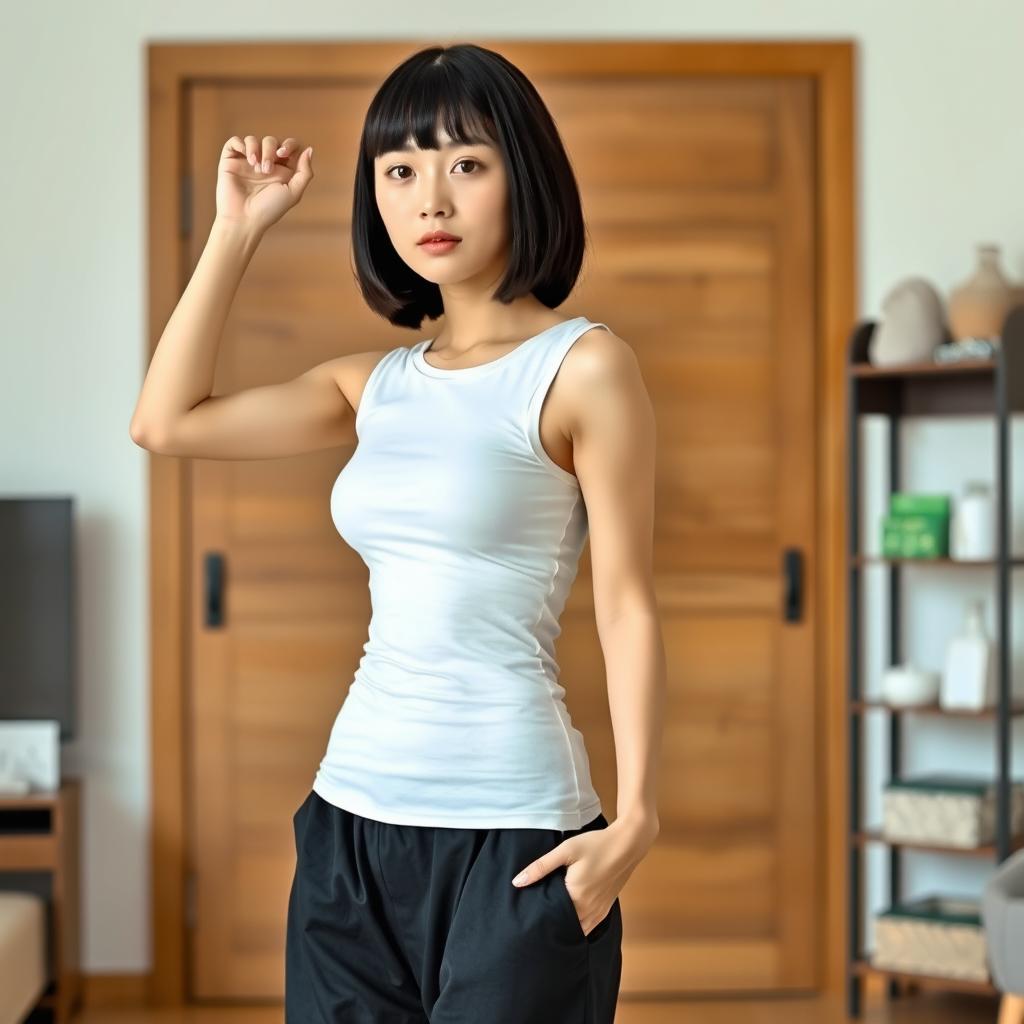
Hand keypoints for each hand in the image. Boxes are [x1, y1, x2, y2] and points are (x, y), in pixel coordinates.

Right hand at [215, 134, 313, 234]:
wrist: (244, 218)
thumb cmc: (269, 210)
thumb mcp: (293, 193)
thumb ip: (304, 172)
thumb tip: (309, 149)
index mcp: (282, 171)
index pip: (289, 147)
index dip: (289, 144)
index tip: (283, 154)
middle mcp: (265, 164)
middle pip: (272, 141)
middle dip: (270, 150)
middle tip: (266, 170)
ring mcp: (248, 162)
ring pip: (254, 139)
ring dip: (256, 148)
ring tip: (256, 168)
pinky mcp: (231, 160)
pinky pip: (235, 141)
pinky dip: (241, 144)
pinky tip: (246, 159)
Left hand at [510, 816, 657, 936]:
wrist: (628, 844)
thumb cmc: (596, 844)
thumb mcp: (565, 850)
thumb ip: (541, 867)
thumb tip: (517, 882)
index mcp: (576, 897)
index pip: (550, 918)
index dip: (538, 919)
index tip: (527, 917)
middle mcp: (589, 910)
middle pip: (563, 927)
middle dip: (550, 925)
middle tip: (534, 920)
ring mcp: (599, 912)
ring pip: (577, 930)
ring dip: (564, 928)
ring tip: (549, 920)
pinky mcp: (606, 909)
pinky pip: (588, 926)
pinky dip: (578, 926)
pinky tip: (568, 918)